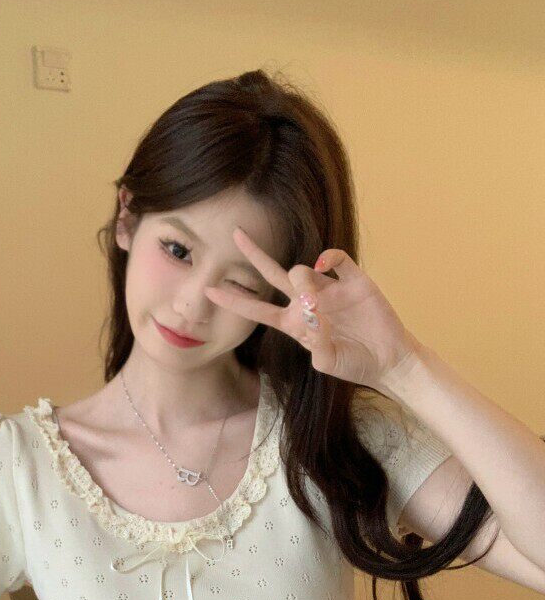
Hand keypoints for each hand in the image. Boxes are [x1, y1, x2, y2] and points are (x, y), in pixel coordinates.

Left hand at [204, 228, 423, 391]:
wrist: (389, 361)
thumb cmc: (356, 365)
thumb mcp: (331, 363)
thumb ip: (319, 346)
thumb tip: (313, 317)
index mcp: (295, 324)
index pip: (257, 310)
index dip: (234, 301)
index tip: (209, 291)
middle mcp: (307, 303)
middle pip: (272, 275)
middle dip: (254, 255)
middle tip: (235, 233)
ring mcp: (330, 289)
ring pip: (303, 269)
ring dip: (302, 279)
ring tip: (315, 302)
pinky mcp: (353, 280)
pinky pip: (336, 259)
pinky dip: (329, 256)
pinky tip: (325, 266)